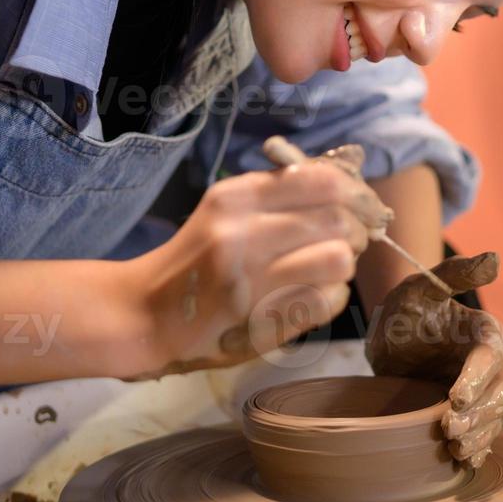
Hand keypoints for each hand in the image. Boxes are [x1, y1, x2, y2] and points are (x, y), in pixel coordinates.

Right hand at [121, 142, 391, 378]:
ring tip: (325, 268)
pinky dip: (330, 297)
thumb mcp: (227, 210)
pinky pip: (329, 301)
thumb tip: (350, 180)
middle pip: (338, 221)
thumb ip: (281, 191)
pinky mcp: (262, 321)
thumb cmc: (198, 257)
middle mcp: (242, 233)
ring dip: (341, 265)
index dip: (353, 194)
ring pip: (339, 260)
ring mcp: (253, 281)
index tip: (355, 207)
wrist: (147, 314)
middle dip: (354, 232)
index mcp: (236, 197)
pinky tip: (310, 294)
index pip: (323, 182)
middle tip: (346, 241)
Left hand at [365, 253, 502, 467]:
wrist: (392, 341)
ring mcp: (484, 390)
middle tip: (449, 430)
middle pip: (499, 393)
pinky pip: (484, 433)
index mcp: (485, 333)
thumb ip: (453, 275)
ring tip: (455, 449)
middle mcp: (492, 363)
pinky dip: (478, 449)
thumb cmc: (406, 311)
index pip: (489, 358)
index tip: (455, 399)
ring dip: (479, 436)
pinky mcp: (473, 412)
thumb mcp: (421, 289)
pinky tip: (465, 462)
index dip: (476, 380)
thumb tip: (494, 259)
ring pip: (493, 417)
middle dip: (478, 415)